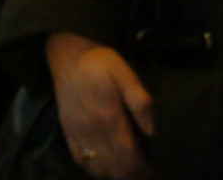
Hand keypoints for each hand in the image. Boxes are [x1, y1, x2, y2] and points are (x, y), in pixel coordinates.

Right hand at [47, 32, 154, 179]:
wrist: (66, 55)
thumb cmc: (100, 63)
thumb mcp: (125, 73)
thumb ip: (140, 101)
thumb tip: (152, 131)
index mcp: (109, 117)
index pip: (129, 158)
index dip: (145, 171)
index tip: (156, 170)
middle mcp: (92, 130)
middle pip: (115, 169)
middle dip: (134, 175)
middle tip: (147, 172)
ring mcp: (77, 133)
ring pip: (98, 169)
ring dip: (115, 174)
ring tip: (129, 170)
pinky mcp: (68, 131)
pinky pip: (81, 161)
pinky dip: (96, 169)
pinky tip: (107, 165)